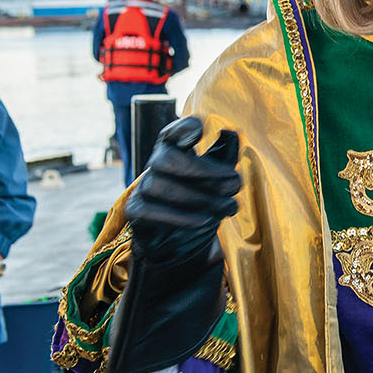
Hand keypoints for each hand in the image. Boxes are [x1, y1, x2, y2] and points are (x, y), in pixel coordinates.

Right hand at [106, 118, 239, 372]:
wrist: (185, 245)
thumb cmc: (205, 202)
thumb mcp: (221, 180)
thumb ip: (225, 156)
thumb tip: (230, 132)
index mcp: (177, 150)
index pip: (172, 132)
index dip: (183, 128)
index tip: (201, 131)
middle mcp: (156, 166)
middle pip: (165, 157)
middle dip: (203, 170)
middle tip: (235, 183)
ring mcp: (142, 189)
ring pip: (159, 184)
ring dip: (199, 197)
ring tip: (229, 208)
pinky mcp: (136, 214)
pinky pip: (150, 211)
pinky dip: (180, 216)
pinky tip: (205, 222)